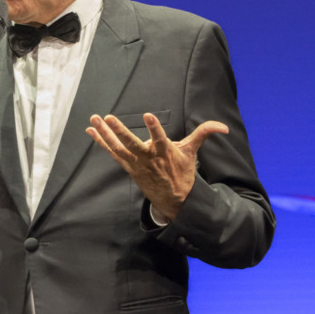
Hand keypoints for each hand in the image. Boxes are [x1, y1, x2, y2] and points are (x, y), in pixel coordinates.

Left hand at [86, 113, 228, 222]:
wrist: (173, 199)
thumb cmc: (182, 172)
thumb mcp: (192, 152)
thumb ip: (203, 134)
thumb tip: (224, 127)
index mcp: (165, 152)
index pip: (160, 138)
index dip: (154, 128)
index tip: (148, 115)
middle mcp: (148, 158)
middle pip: (132, 144)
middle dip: (120, 131)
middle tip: (108, 117)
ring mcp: (136, 163)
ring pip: (118, 147)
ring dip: (105, 134)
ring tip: (94, 119)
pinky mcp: (128, 166)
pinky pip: (112, 152)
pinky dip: (101, 142)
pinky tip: (90, 130)